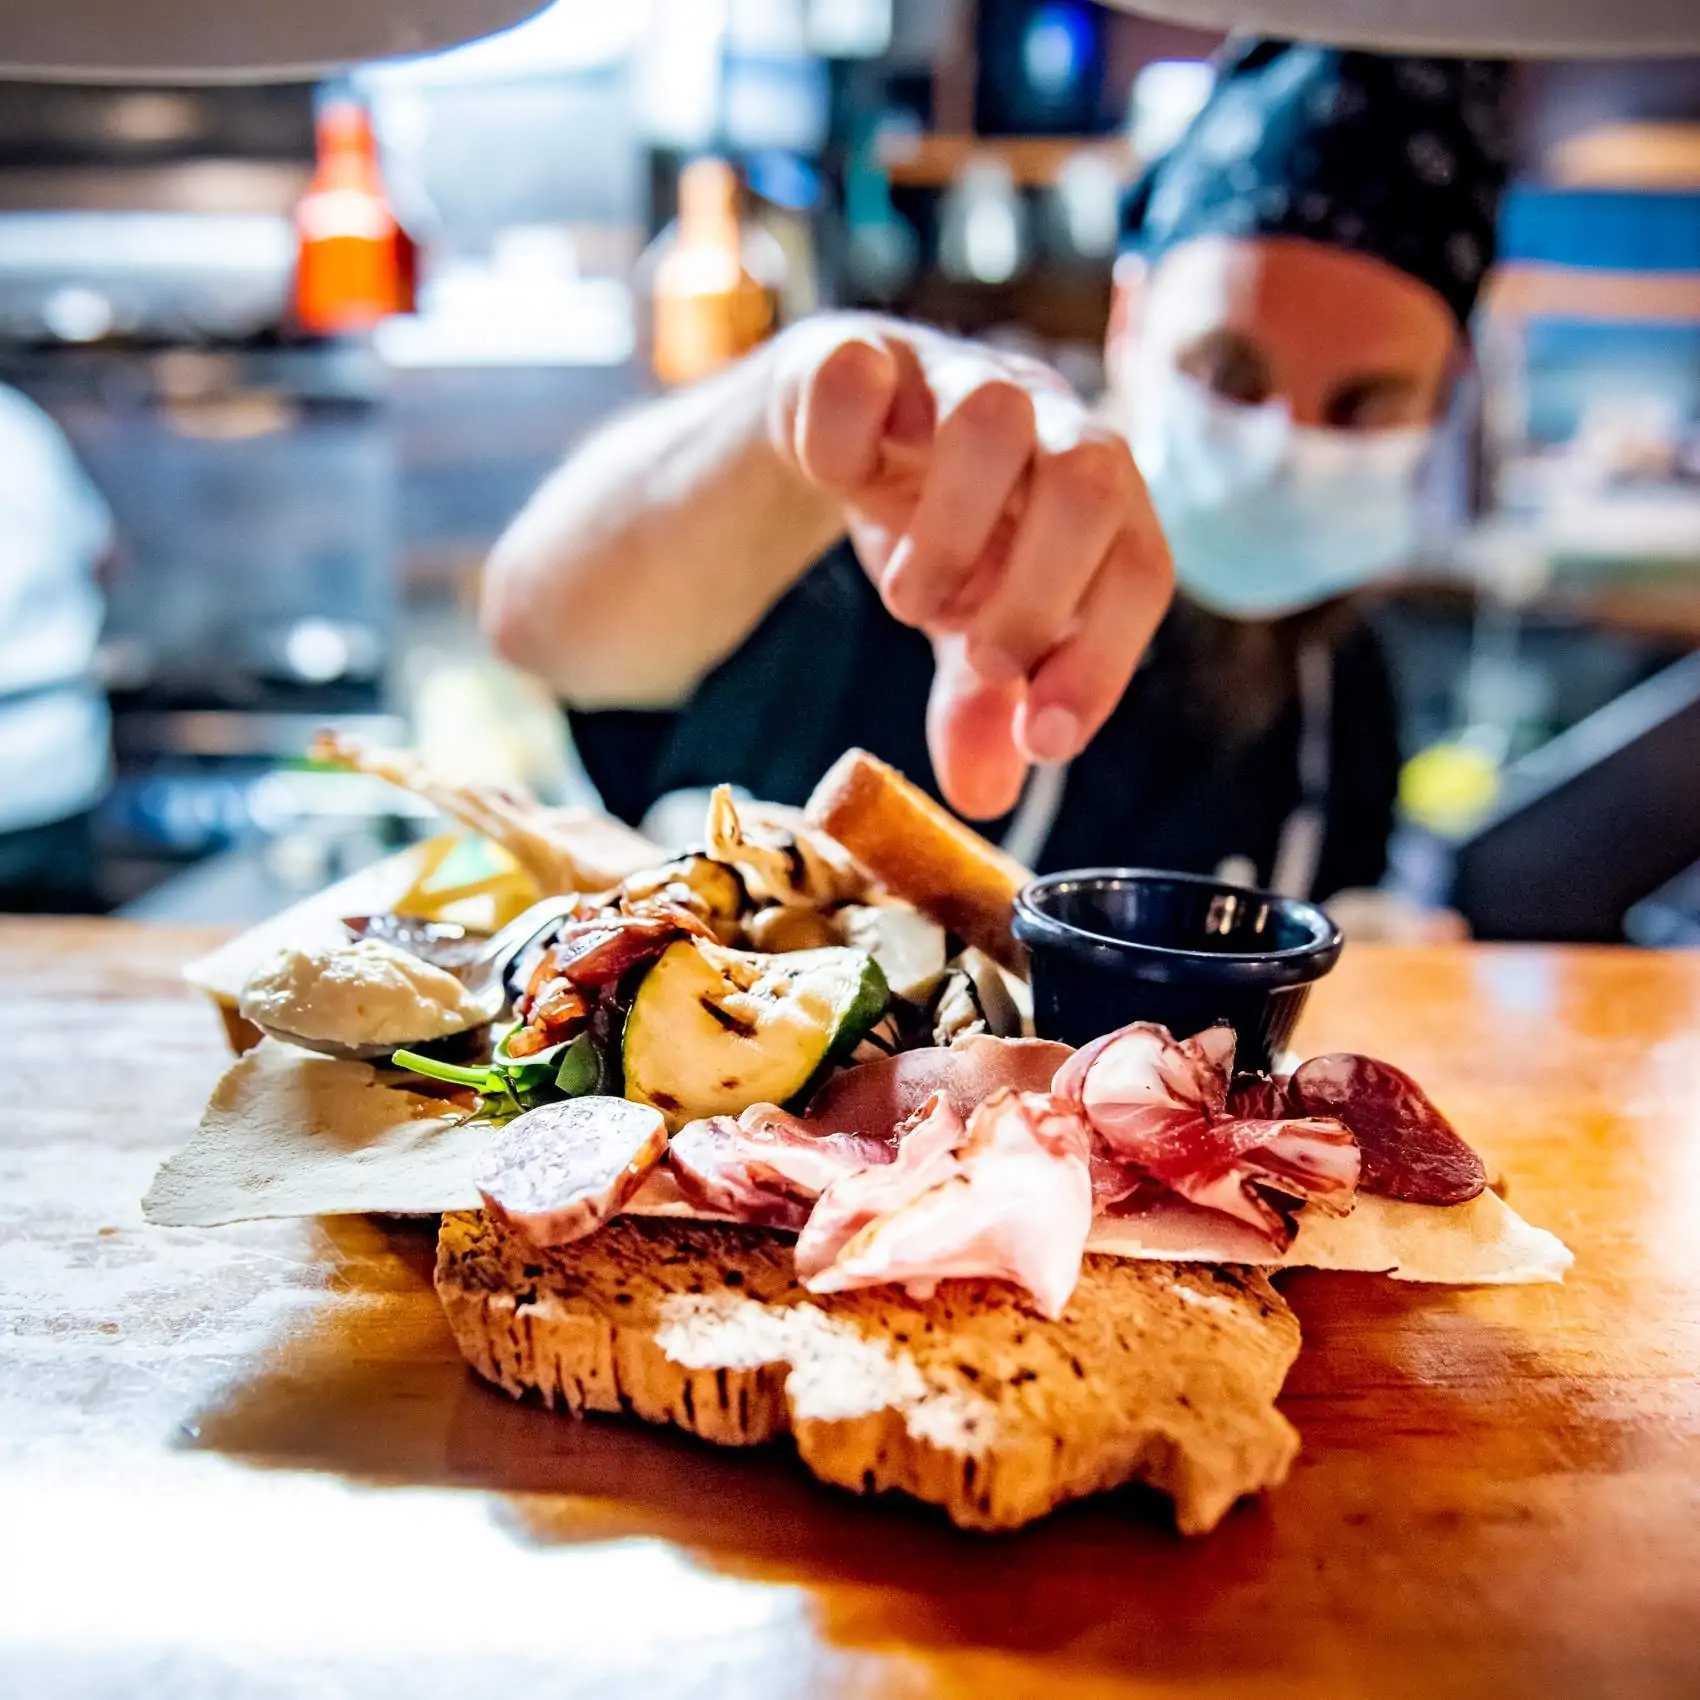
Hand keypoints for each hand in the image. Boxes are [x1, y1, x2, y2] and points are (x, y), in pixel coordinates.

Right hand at [769, 316, 1172, 818]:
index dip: (1104, 661)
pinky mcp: (865, 352)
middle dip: (1036, 596)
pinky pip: (860, 376)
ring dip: (946, 539)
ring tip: (910, 598)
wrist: (844, 431)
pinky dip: (843, 448)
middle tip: (975, 657)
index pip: (1141, 567)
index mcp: (1097, 495)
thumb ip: (982, 708)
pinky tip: (836, 488)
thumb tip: (986, 799)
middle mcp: (1047, 421)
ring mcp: (957, 376)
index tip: (1043, 740)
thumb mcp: (966, 630)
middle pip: (1091, 478)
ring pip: (990, 416)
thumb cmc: (938, 534)